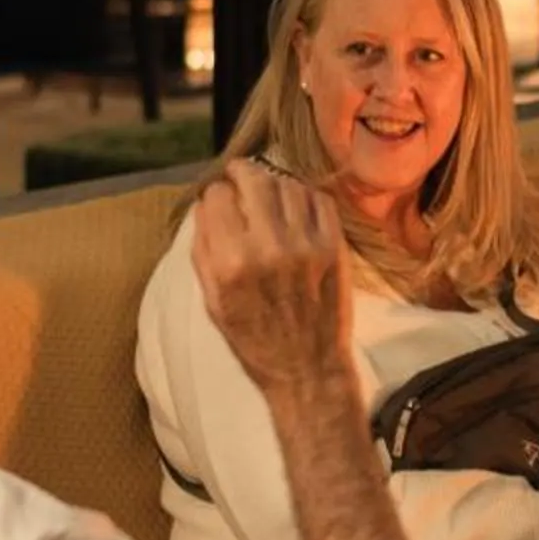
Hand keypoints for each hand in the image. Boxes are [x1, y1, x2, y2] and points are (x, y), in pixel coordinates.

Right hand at [193, 161, 351, 394]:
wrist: (306, 367)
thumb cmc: (252, 339)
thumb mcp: (212, 300)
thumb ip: (204, 250)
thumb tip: (205, 205)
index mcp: (231, 262)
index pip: (216, 197)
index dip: (213, 193)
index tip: (217, 198)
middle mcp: (269, 246)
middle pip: (254, 180)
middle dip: (242, 171)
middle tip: (239, 174)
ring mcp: (306, 244)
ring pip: (288, 184)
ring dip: (274, 181)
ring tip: (267, 192)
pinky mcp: (334, 246)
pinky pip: (319, 199)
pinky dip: (304, 194)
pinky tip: (295, 204)